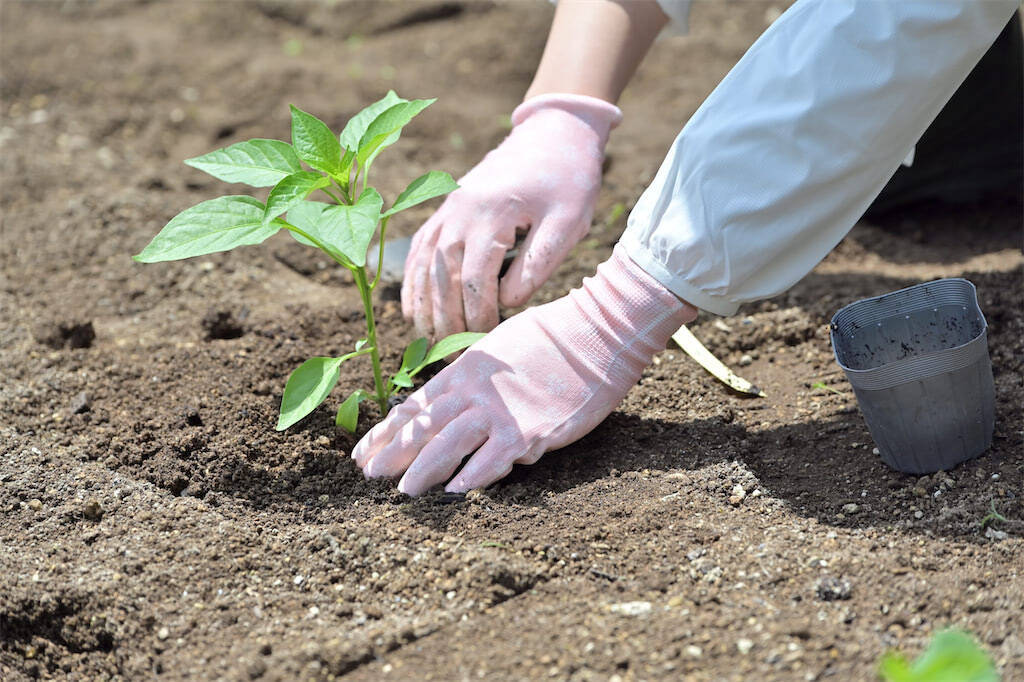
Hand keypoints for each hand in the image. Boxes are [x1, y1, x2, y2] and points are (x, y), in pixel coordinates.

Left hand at [357, 245, 696, 494]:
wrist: (598, 331)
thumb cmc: (554, 336)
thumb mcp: (500, 346)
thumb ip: (475, 378)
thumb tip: (460, 405)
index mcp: (465, 369)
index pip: (416, 405)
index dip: (388, 430)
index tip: (365, 450)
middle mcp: (474, 391)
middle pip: (423, 427)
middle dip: (392, 453)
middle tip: (367, 475)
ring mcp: (500, 412)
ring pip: (449, 444)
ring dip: (423, 470)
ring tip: (404, 493)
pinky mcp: (529, 431)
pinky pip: (493, 459)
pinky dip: (472, 476)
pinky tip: (454, 491)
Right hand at [401, 93, 621, 338]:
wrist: (553, 132)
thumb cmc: (568, 179)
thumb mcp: (569, 222)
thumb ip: (539, 262)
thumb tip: (507, 303)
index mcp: (492, 212)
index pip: (476, 278)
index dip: (478, 315)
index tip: (487, 340)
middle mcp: (460, 210)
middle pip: (443, 276)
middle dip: (447, 319)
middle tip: (455, 354)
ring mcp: (447, 208)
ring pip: (425, 265)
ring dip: (424, 306)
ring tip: (430, 342)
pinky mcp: (444, 208)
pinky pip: (419, 249)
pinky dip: (413, 282)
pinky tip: (413, 310)